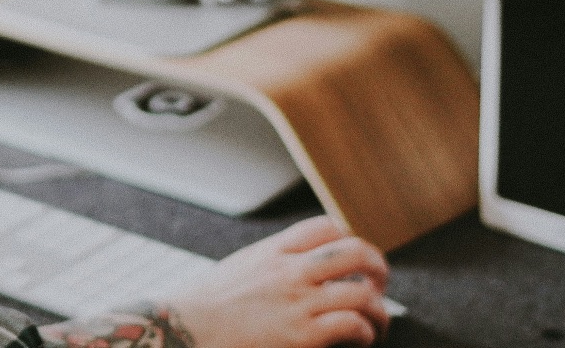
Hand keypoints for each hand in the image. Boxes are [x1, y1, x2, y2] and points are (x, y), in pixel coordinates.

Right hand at [168, 217, 388, 347]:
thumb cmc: (206, 307)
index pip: (327, 227)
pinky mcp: (304, 336)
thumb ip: (269, 263)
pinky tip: (359, 340)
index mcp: (275, 251)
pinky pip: (352, 325)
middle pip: (355, 252)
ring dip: (379, 311)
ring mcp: (299, 302)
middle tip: (379, 285)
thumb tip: (289, 267)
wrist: (185, 330)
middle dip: (378, 269)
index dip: (349, 240)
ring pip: (362, 293)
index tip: (354, 261)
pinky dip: (364, 333)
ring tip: (377, 325)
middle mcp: (291, 271)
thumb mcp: (239, 268)